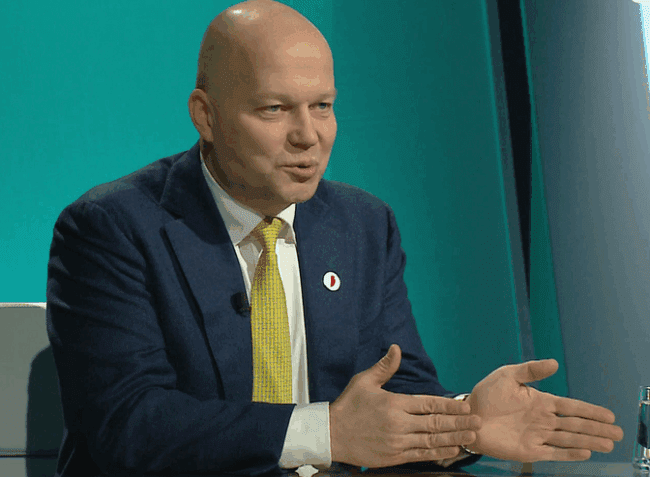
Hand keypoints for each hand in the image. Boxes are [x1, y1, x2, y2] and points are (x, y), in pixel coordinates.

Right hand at [329, 344, 481, 467]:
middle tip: (478, 421)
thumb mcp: (364, 381)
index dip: (449, 405)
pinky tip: (452, 450)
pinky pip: (422, 455)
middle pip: (435, 423)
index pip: (428, 404)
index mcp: (394, 403)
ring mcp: (397, 442)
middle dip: (459, 422)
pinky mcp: (394, 457)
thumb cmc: (348, 406)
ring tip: (471, 436)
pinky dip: (438, 453)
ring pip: (432, 441)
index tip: (466, 405)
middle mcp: (399, 424)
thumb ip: (384, 367)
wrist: (331, 434)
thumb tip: (397, 348)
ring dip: (454, 438)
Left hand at [465, 359, 623, 461]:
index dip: (590, 411)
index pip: (571, 407)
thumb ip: (531, 371)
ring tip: (609, 444)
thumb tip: (554, 363)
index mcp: (540, 401)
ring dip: (589, 441)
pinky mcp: (528, 451)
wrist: (467, 415)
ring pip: (569, 439)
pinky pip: (552, 453)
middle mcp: (542, 420)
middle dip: (597, 429)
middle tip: (619, 433)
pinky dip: (569, 454)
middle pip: (575, 425)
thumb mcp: (508, 375)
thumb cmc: (486, 394)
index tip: (609, 414)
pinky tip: (585, 453)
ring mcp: (537, 436)